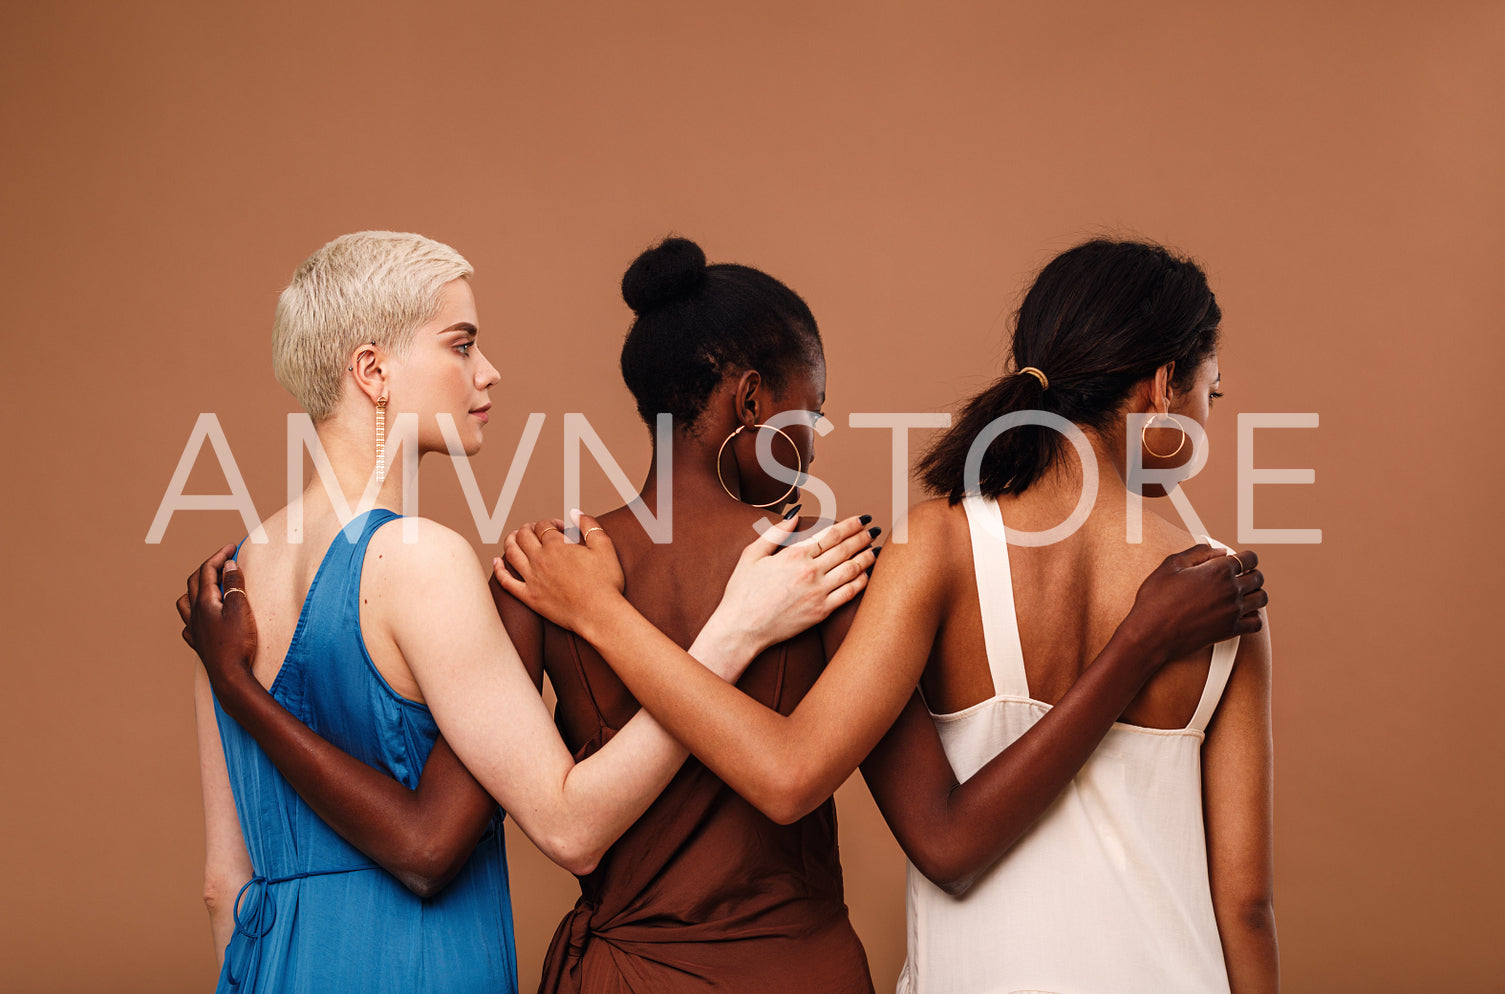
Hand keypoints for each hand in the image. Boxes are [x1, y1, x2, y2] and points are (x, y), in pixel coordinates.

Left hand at [176, 544, 259, 697]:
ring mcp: (194, 630)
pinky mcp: (199, 644)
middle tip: (224, 561)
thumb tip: (229, 565)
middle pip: (194, 582)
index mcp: (204, 602)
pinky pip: (188, 623)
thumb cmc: (237, 643)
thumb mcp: (240, 608)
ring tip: (208, 586)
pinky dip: (193, 614)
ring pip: (185, 602)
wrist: (230, 676)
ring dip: (195, 588)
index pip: (207, 571)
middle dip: (208, 567)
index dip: (219, 556)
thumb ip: (234, 584)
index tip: (232, 547)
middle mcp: (195, 614)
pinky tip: (201, 618)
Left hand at [494, 511, 624, 631]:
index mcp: (557, 546)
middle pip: (524, 536)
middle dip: (528, 528)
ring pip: (511, 554)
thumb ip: (589, 525)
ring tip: (513, 537)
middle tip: (534, 529)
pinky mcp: (529, 597)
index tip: (559, 527)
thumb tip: (574, 512)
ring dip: (510, 541)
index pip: (543, 526)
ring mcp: (532, 579)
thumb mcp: (605, 547)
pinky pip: (506, 582)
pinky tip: (496, 562)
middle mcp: (540, 560)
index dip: (550, 522)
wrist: (599, 615)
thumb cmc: (606, 582)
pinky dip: (499, 570)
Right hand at [707, 514, 878, 656]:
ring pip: (852, 569)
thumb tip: (795, 514)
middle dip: (863, 537)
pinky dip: (862, 581)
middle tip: (874, 530)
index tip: (861, 519)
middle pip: (846, 549)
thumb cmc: (742, 592)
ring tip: (876, 549)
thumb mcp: (751, 555)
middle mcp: (810, 571)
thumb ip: (775, 533)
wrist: (741, 628)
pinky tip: (867, 574)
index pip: (831, 534)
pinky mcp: (821, 612)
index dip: (850, 524)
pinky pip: (849, 593)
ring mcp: (818, 593)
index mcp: (794, 554)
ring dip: (867, 557)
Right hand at [1123, 545, 1267, 670]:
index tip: (1241, 561)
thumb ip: (1197, 553)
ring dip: (1255, 593)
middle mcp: (1230, 590)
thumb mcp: (1170, 565)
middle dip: (1251, 573)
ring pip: (1261, 598)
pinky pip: (1256, 623)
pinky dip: (1253, 617)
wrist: (1151, 633)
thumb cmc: (1156, 600)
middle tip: (1242, 576)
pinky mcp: (1231, 630)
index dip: (1246, 557)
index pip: (1249, 558)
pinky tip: (1243, 614)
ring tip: (1244, 594)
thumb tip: (1217, 550)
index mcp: (1218, 570)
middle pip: (1258, 577)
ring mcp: (1233, 611)